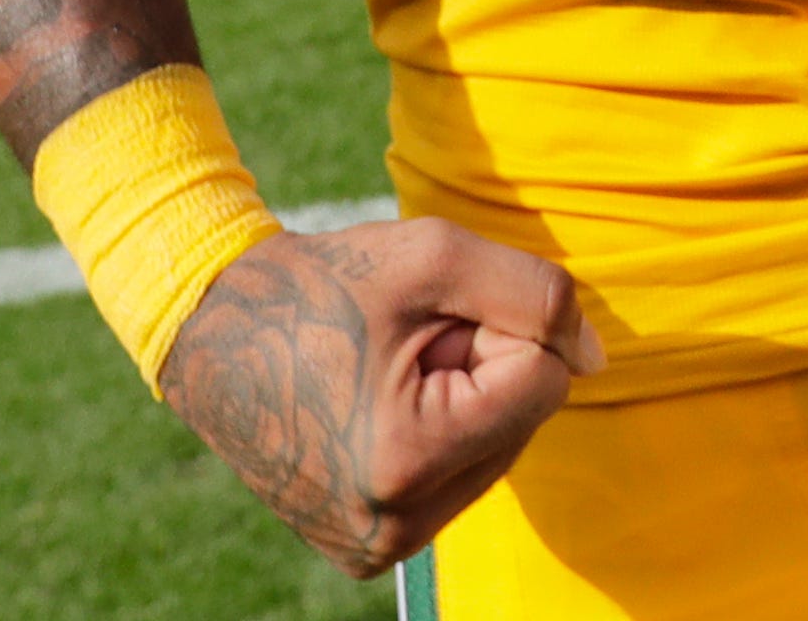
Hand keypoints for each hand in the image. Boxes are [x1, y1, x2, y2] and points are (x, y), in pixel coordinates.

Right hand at [157, 220, 601, 577]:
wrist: (212, 331)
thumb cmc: (323, 283)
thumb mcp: (436, 256)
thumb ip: (537, 296)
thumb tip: (596, 359)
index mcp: (408, 458)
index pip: (542, 382)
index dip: (496, 327)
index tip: (427, 319)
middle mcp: (395, 525)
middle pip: (522, 422)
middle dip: (481, 367)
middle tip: (397, 346)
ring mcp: (380, 548)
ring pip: (496, 451)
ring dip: (463, 400)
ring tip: (382, 374)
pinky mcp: (370, 551)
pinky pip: (455, 479)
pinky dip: (438, 434)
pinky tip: (373, 408)